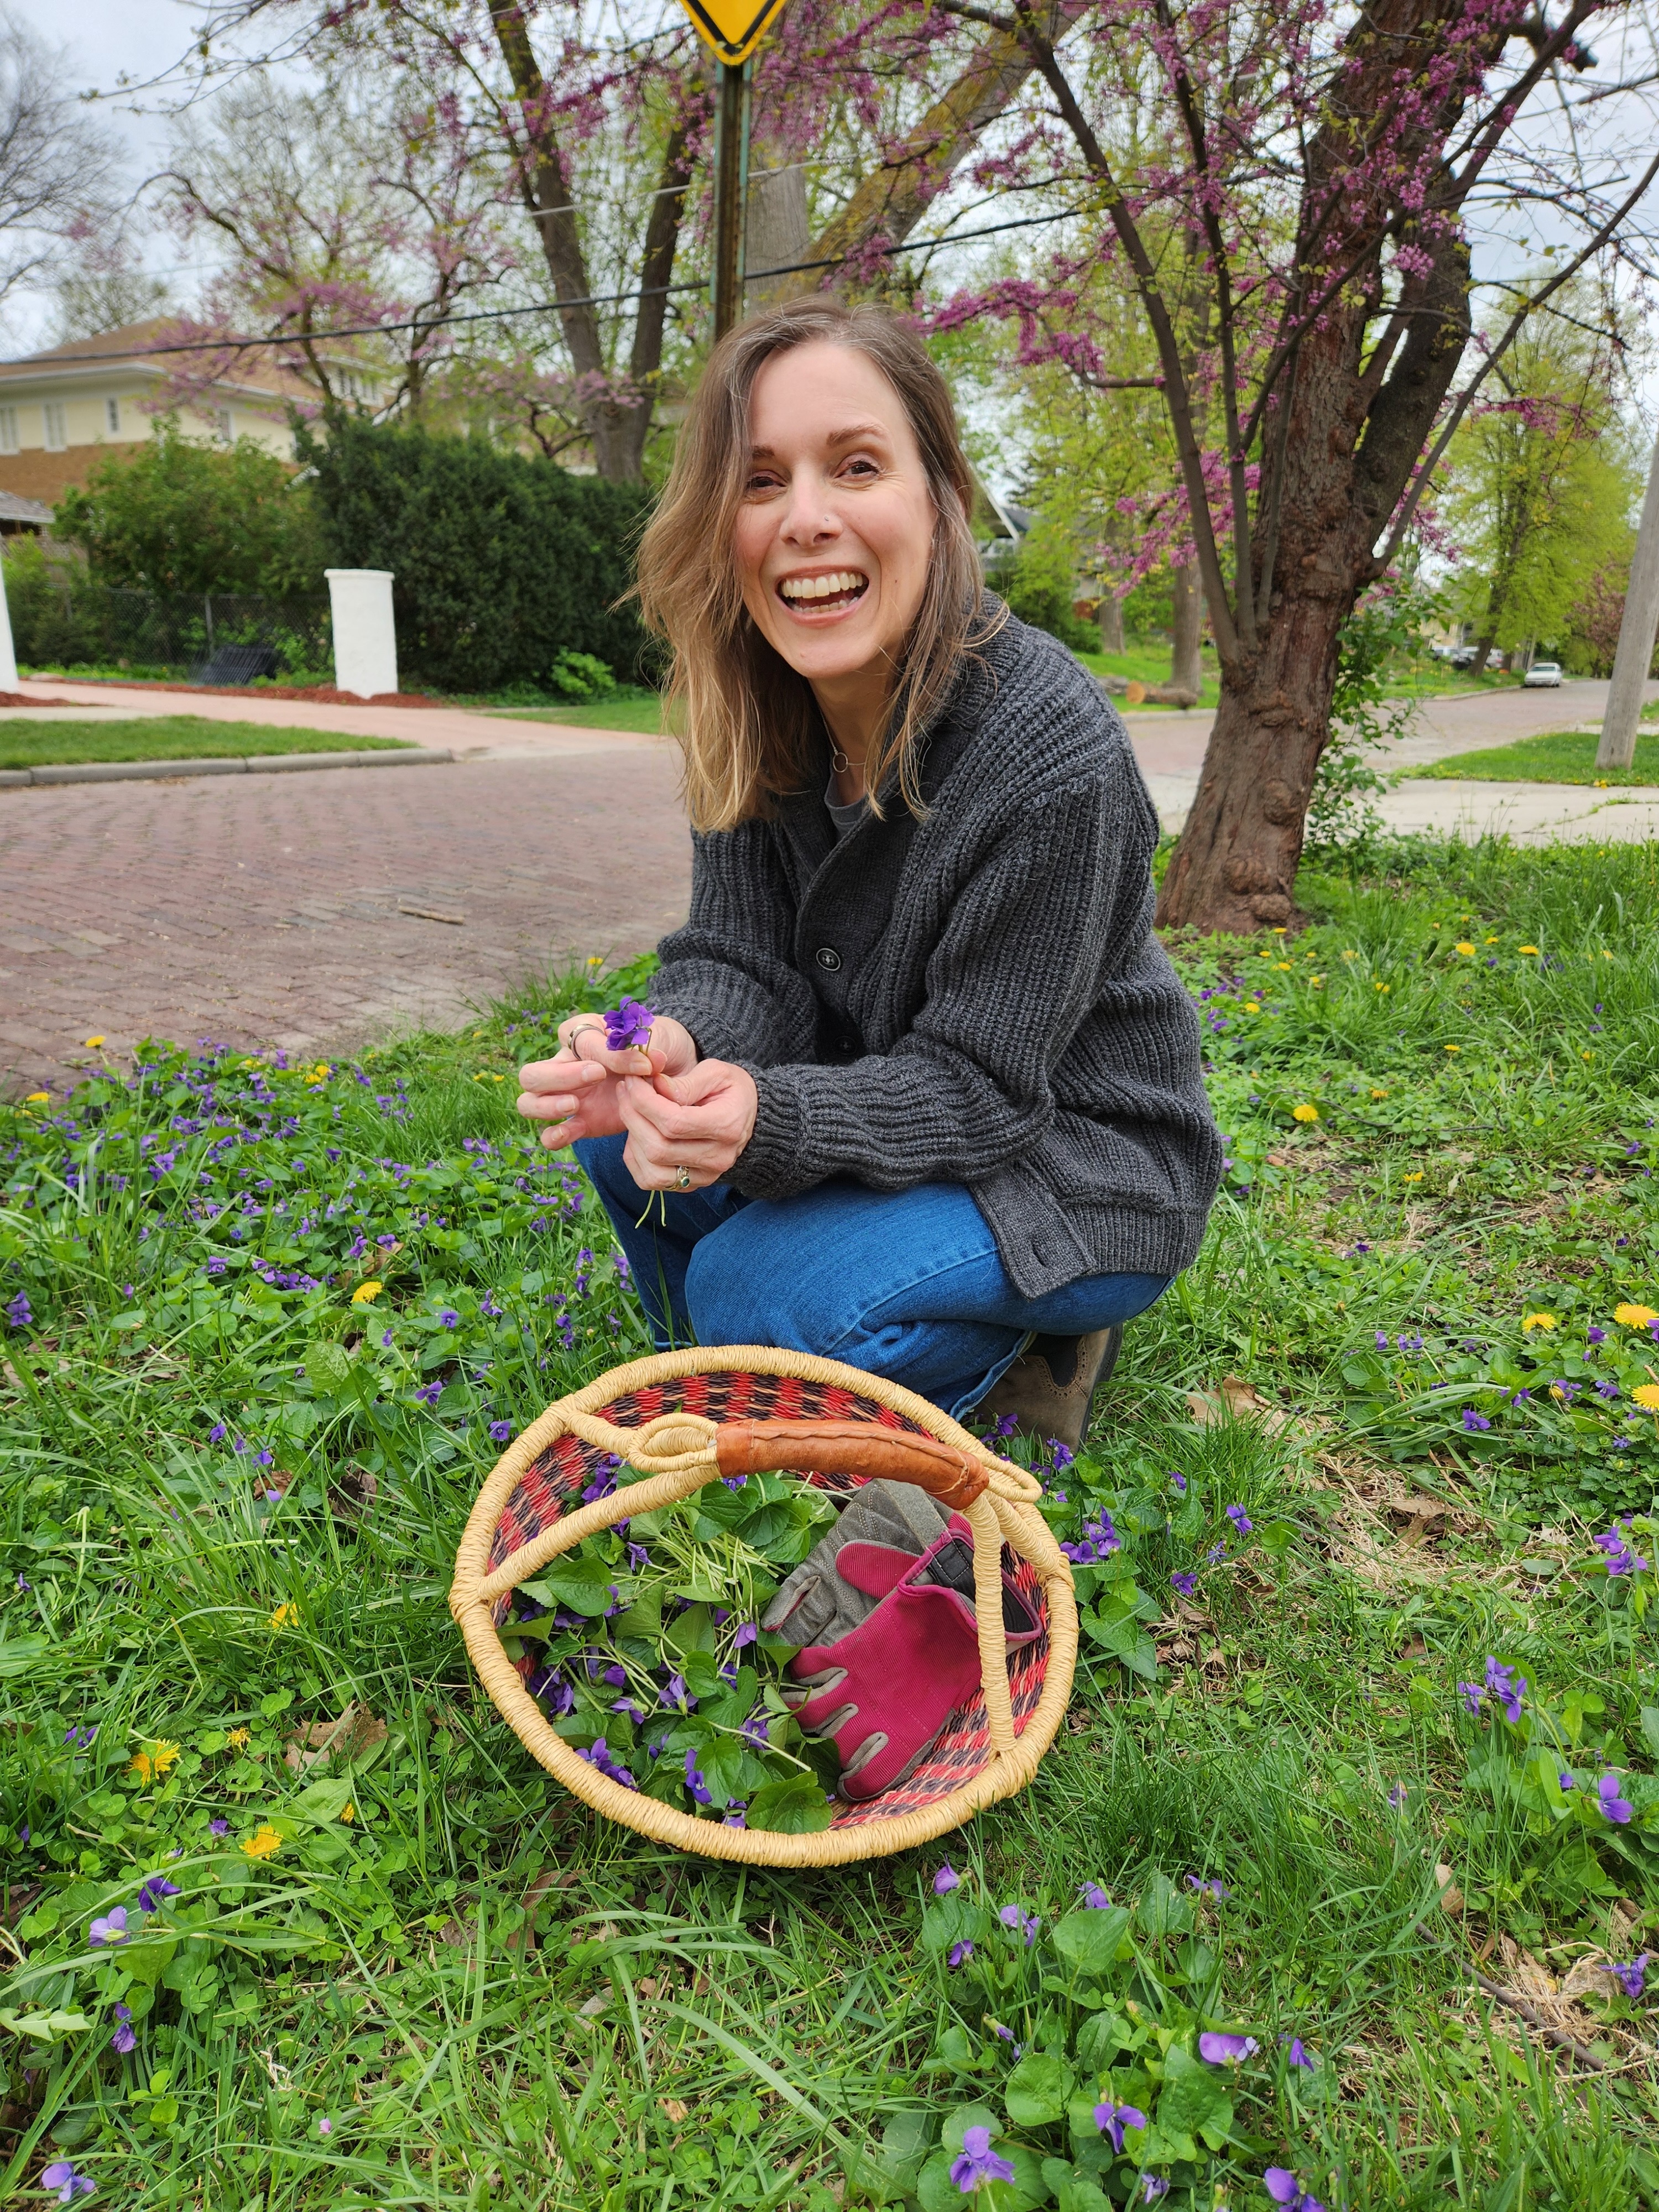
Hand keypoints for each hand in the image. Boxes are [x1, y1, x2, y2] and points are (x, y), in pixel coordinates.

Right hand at [517, 1011, 698, 1149]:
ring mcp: (568, 1096)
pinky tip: (574, 1131)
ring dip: (547, 1106)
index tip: (639, 1063)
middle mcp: (565, 1065)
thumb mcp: (655, 1039)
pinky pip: (550, 1134)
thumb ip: (642, 1049)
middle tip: (597, 1078)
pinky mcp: (579, 1123)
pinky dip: (555, 1136)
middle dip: (559, 1077)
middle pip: (531, 1074)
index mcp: (581, 1033)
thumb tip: (647, 1064)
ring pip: (528, 1104)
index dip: (604, 1051)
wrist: (674, 1072)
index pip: (573, 1037)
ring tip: (576, 1105)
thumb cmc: (658, 1047)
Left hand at [617, 1057, 758, 1190]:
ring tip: (631, 1112)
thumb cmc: (731, 1090)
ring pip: (651, 1171)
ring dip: (632, 1139)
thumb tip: (654, 1087)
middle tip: (625, 1091)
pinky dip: (636, 1158)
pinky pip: (650, 1180)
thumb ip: (685, 1082)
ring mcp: (704, 1176)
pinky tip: (637, 1133)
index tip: (633, 1081)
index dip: (644, 1102)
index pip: (673, 1123)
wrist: (748, 1117)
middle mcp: (717, 1158)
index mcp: (726, 1126)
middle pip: (658, 1148)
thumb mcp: (716, 1073)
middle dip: (632, 1117)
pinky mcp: (690, 1185)